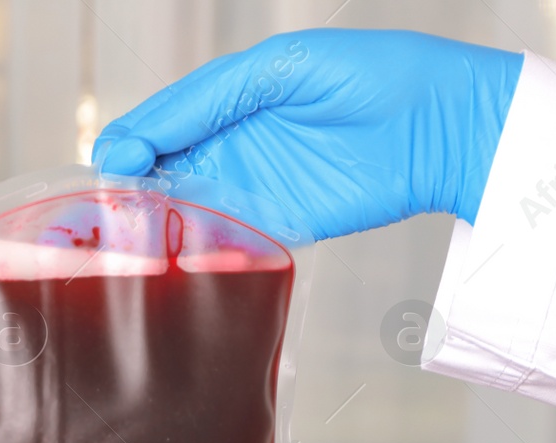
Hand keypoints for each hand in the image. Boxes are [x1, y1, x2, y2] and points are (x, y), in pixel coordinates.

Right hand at [92, 29, 523, 239]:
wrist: (444, 125)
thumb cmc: (372, 76)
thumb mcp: (280, 70)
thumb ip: (208, 100)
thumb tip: (142, 138)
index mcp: (222, 99)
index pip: (153, 125)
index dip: (127, 145)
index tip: (117, 164)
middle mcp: (227, 144)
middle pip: (156, 173)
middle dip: (128, 192)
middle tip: (111, 211)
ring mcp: (249, 187)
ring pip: (180, 212)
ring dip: (154, 227)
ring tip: (133, 241)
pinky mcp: (276, 226)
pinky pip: (224, 245)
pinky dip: (198, 255)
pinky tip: (179, 259)